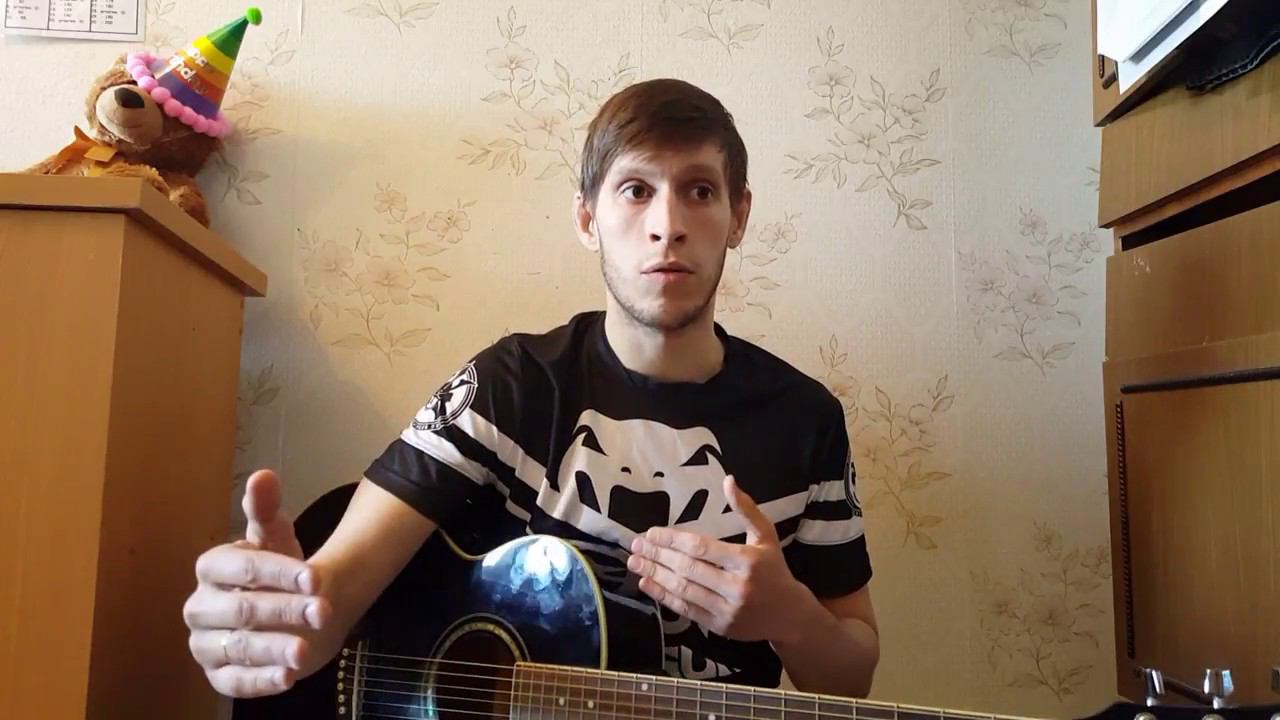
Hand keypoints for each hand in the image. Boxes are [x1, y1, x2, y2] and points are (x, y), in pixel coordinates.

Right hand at [183, 470, 332, 697]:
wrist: (285, 609)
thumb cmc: (277, 572)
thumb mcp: (276, 540)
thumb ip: (266, 511)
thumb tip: (263, 475)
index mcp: (211, 569)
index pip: (242, 569)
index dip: (279, 573)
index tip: (316, 578)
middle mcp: (200, 607)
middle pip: (241, 610)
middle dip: (284, 610)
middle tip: (323, 610)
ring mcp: (206, 644)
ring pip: (237, 648)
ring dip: (273, 649)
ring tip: (305, 650)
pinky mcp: (218, 675)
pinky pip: (235, 683)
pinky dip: (261, 682)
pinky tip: (288, 678)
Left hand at [626, 475, 813, 643]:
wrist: (789, 615)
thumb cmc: (774, 569)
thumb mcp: (766, 535)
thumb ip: (746, 509)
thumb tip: (728, 480)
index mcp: (746, 560)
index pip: (700, 547)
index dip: (672, 540)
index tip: (650, 533)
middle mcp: (736, 586)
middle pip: (688, 569)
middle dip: (657, 556)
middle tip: (634, 545)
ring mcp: (727, 609)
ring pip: (683, 590)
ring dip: (654, 575)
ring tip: (634, 562)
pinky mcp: (719, 627)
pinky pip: (685, 610)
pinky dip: (663, 596)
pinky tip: (646, 584)